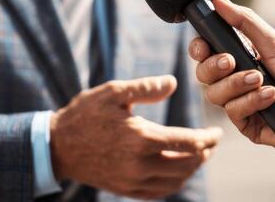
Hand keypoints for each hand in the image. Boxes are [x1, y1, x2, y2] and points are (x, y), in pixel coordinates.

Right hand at [50, 75, 221, 198]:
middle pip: (187, 164)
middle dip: (205, 153)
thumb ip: (146, 87)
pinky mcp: (126, 190)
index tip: (217, 132)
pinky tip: (179, 172)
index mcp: (141, 139)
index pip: (189, 143)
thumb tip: (173, 83)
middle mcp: (140, 165)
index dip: (208, 138)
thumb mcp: (113, 92)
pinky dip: (176, 182)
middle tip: (212, 142)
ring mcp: (133, 181)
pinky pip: (160, 192)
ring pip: (176, 180)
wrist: (57, 146)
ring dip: (194, 168)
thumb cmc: (86, 114)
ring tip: (200, 155)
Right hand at [189, 0, 274, 166]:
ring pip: (215, 95)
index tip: (204, 46)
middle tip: (232, 62)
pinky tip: (271, 97)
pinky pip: (233, 113)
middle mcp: (235, 80)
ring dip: (238, 85)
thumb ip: (243, 21)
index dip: (199, 49)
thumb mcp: (273, 42)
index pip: (205, 53)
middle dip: (215, 67)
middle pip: (204, 75)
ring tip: (262, 81)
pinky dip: (251, 102)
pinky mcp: (247, 124)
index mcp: (238, 57)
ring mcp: (240, 103)